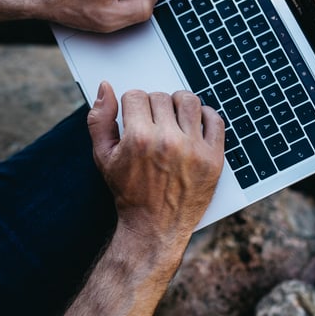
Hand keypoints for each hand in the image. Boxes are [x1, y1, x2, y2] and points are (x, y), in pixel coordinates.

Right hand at [87, 82, 223, 251]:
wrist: (154, 227)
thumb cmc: (128, 192)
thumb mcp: (104, 157)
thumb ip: (99, 120)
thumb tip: (105, 88)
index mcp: (138, 138)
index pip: (136, 95)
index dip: (132, 104)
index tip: (135, 116)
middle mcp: (167, 141)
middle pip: (161, 96)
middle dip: (153, 106)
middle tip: (152, 122)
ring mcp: (193, 149)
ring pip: (188, 100)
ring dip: (179, 104)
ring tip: (174, 118)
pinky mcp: (213, 158)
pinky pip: (215, 120)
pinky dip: (206, 116)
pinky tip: (195, 125)